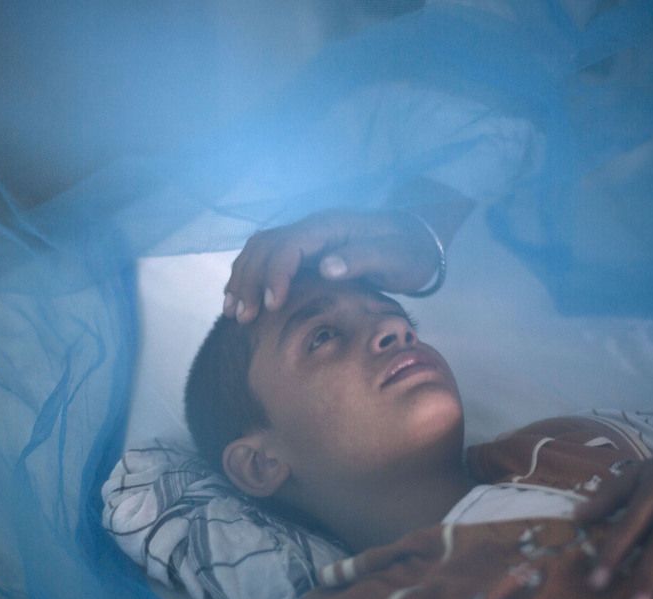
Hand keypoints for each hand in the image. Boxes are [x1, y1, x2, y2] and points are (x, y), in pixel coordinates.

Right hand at [223, 209, 440, 322]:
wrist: (419, 240)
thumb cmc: (409, 251)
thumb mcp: (394, 257)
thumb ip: (363, 258)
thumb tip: (327, 267)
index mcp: (329, 227)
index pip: (288, 246)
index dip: (275, 275)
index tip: (271, 306)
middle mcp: (312, 228)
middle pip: (265, 247)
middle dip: (249, 281)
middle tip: (244, 317)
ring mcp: (306, 237)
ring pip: (259, 251)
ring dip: (243, 279)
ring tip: (234, 312)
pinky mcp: (305, 250)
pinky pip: (267, 258)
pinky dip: (250, 278)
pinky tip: (242, 301)